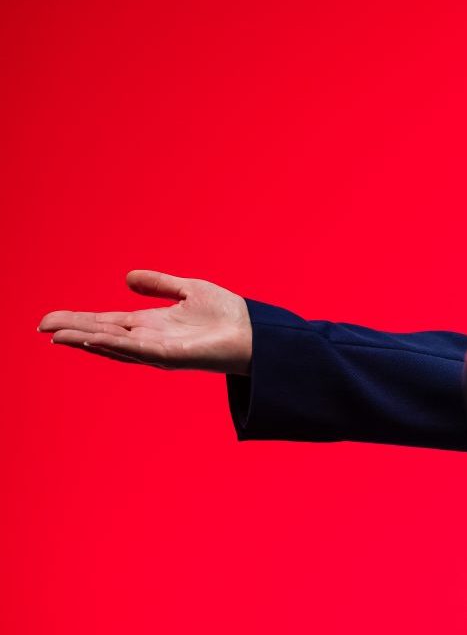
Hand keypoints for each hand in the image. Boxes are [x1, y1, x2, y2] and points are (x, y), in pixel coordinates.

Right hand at [39, 270, 252, 374]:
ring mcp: (157, 350)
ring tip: (57, 335)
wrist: (256, 332)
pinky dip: (113, 345)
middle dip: (72, 331)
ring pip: (113, 345)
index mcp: (150, 324)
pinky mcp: (170, 357)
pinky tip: (92, 340)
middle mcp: (148, 339)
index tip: (49, 319)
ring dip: (85, 339)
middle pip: (102, 335)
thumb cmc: (227, 315)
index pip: (106, 322)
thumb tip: (127, 278)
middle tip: (41, 327)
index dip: (78, 320)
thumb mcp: (188, 290)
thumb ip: (158, 285)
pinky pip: (136, 350)